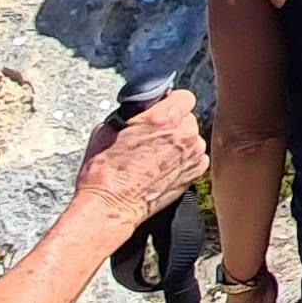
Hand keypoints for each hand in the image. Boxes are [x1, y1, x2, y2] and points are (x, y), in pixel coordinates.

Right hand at [76, 93, 205, 220]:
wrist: (111, 205)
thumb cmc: (105, 171)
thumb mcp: (110, 127)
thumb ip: (134, 113)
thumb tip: (142, 109)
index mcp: (164, 118)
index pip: (184, 96)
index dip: (171, 102)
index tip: (162, 109)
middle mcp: (184, 134)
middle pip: (188, 118)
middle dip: (173, 124)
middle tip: (154, 136)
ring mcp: (192, 155)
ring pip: (193, 137)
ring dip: (180, 142)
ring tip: (158, 155)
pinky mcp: (195, 173)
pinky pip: (196, 157)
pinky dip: (185, 160)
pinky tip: (165, 167)